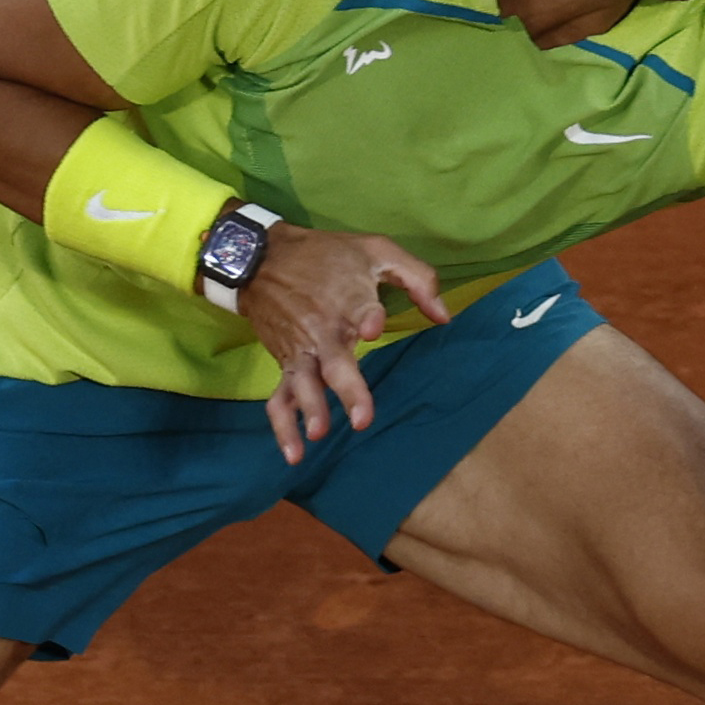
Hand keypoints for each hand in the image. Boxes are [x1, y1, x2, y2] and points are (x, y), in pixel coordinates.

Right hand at [243, 222, 450, 464]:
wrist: (259, 258)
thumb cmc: (326, 255)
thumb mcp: (376, 250)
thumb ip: (418, 279)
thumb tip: (444, 317)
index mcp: (348, 297)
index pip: (359, 308)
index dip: (367, 317)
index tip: (372, 326)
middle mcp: (323, 328)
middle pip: (335, 362)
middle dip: (347, 389)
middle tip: (361, 418)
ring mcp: (301, 350)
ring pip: (303, 383)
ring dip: (310, 409)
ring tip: (318, 434)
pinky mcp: (285, 363)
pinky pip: (279, 399)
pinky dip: (282, 427)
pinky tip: (295, 455)